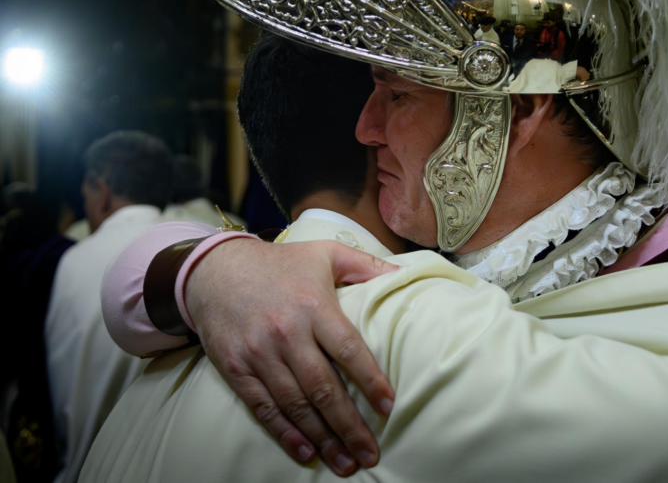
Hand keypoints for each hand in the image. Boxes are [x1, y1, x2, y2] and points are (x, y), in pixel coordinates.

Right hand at [185, 238, 397, 476]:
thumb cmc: (280, 264)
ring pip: (296, 404)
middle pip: (324, 387)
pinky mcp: (236, 369)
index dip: (370, 381)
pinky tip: (306, 452)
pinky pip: (263, 407)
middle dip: (350, 425)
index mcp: (313, 306)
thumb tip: (405, 274)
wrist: (214, 270)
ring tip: (345, 463)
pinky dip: (285, 433)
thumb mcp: (324, 253)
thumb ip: (366, 264)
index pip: (348, 349)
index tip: (388, 407)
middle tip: (371, 453)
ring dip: (323, 437)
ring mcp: (259, 354)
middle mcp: (287, 332)